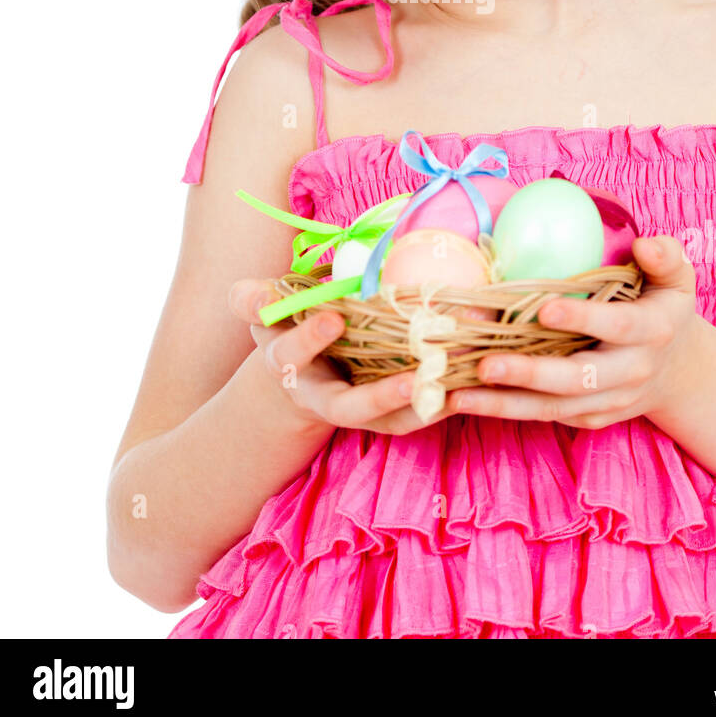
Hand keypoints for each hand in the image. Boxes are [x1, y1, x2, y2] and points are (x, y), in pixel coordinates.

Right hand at [229, 278, 461, 434]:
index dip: (308, 337)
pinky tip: (464, 386)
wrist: (295, 382)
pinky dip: (436, 406)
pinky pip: (410, 418)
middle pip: (349, 408)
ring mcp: (355, 410)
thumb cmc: (285, 331)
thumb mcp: (263, 314)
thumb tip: (251, 295)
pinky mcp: (382, 416)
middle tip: (415, 380)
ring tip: (453, 387)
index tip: (332, 316)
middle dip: (380, 397)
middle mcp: (321, 396)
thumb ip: (253, 301)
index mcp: (288, 364)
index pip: (291, 353)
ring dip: (423, 407)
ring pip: (388, 421)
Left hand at [449, 235, 700, 427]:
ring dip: (506, 403)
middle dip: (531, 374)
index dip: (583, 318)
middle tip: (486, 365)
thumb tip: (645, 244)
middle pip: (578, 378)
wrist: (679, 371)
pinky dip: (510, 411)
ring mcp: (611, 400)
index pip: (617, 325)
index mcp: (652, 331)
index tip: (544, 309)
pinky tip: (470, 400)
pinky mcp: (592, 418)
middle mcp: (631, 371)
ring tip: (460, 395)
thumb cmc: (665, 309)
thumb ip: (666, 257)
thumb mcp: (678, 279)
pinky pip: (549, 416)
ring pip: (556, 407)